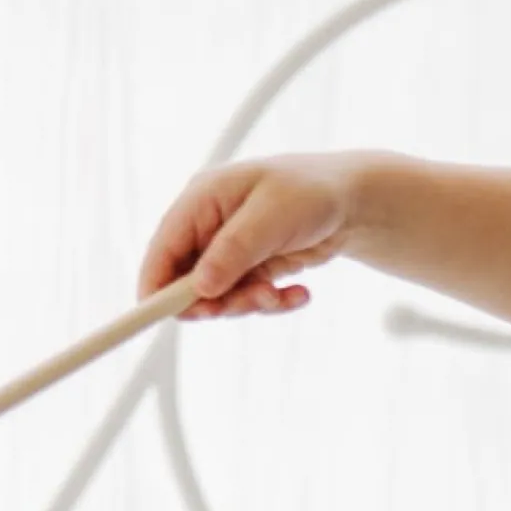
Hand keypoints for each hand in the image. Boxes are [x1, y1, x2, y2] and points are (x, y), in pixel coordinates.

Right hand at [138, 154, 358, 319]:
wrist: (353, 202)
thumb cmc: (313, 192)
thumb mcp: (272, 217)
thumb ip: (233, 251)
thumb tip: (200, 287)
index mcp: (202, 200)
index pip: (163, 249)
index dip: (157, 287)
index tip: (163, 318)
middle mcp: (210, 226)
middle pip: (187, 281)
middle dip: (218, 301)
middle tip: (253, 301)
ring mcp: (229, 249)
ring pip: (219, 297)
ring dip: (249, 303)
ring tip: (280, 293)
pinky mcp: (250, 268)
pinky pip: (246, 299)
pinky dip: (271, 303)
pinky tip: (299, 293)